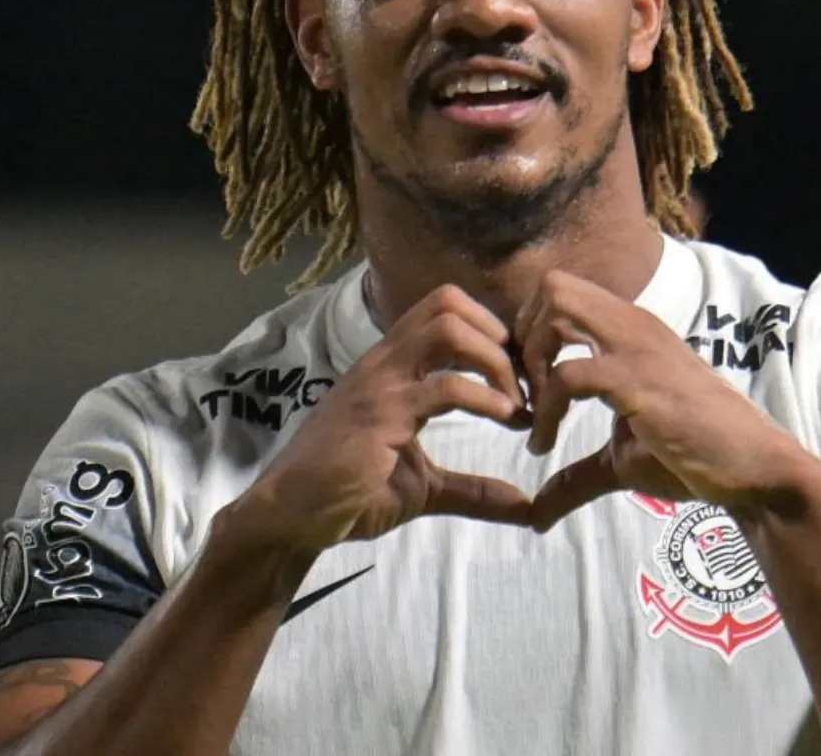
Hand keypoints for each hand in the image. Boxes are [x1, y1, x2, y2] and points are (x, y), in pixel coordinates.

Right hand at [228, 285, 534, 554]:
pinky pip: (444, 386)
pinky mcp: (381, 414)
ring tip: (516, 406)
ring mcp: (381, 383)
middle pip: (449, 302)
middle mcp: (385, 362)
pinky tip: (505, 421)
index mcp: (392, 367)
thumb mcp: (425, 488)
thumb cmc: (350, 494)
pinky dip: (487, 399)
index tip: (519, 381)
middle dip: (499, 336)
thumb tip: (527, 508)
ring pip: (449, 328)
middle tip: (524, 387)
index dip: (491, 333)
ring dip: (496, 361)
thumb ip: (474, 490)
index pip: (444, 310)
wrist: (293, 518)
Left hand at [517, 270, 814, 530]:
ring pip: (557, 310)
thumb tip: (535, 513)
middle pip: (553, 284)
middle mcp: (633, 325)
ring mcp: (638, 348)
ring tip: (532, 416)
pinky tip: (544, 444)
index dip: (531, 334)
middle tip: (523, 392)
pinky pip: (568, 374)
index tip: (526, 387)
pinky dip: (545, 409)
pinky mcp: (638, 382)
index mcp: (630, 329)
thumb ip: (576, 475)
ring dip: (530, 364)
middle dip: (523, 335)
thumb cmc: (696, 455)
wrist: (754, 469)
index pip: (562, 292)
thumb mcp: (621, 460)